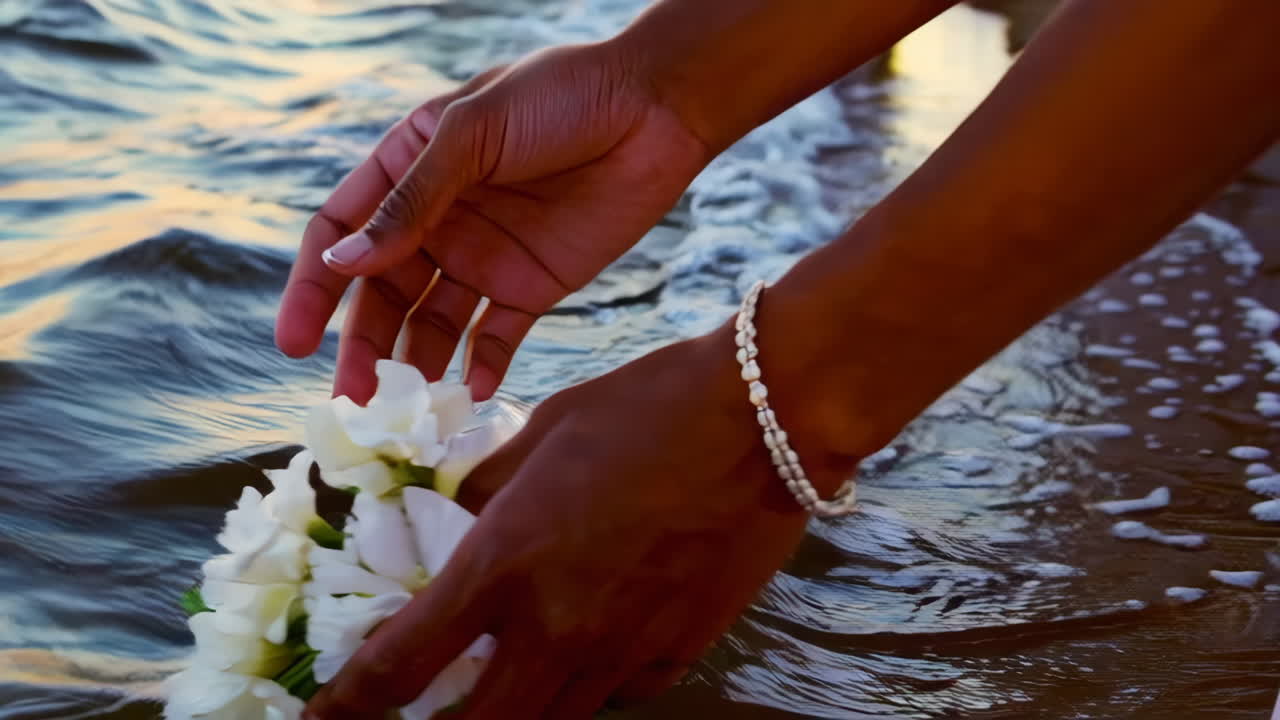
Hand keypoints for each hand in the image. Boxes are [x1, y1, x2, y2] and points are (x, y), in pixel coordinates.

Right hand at [275, 42, 709, 402]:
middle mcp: (436, 218)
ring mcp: (482, 255)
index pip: (340, 232)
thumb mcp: (474, 134)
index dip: (313, 287)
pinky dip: (481, 364)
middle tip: (353, 397)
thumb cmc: (560, 95)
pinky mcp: (532, 284)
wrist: (657, 109)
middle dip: (362, 344)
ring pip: (430, 321)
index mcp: (408, 166)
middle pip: (381, 291)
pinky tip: (473, 388)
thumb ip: (410, 203)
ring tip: (408, 405)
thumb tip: (341, 265)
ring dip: (413, 362)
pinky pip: (495, 335)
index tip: (296, 342)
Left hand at [302, 324, 860, 719]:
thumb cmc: (649, 406)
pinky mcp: (677, 654)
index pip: (401, 665)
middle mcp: (557, 626)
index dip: (347, 706)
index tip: (324, 718)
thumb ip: (484, 490)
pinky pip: (611, 696)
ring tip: (495, 687)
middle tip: (412, 714)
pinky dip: (580, 689)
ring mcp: (623, 650)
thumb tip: (448, 523)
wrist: (768, 416)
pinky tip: (579, 653)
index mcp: (507, 562)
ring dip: (509, 712)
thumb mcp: (543, 432)